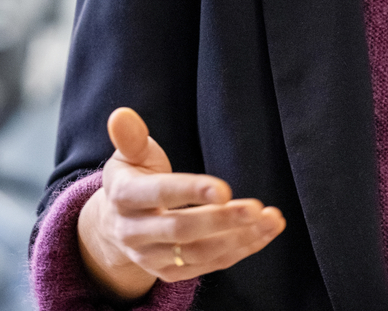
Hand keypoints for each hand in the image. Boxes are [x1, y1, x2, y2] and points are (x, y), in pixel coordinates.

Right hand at [76, 107, 285, 299]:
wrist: (116, 225)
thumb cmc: (133, 179)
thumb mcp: (129, 156)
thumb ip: (130, 138)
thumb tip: (122, 115)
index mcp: (123, 196)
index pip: (159, 194)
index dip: (191, 192)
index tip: (224, 189)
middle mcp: (133, 233)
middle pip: (181, 230)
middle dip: (221, 220)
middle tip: (256, 208)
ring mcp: (151, 257)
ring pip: (199, 253)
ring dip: (239, 238)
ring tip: (271, 220)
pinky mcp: (169, 273)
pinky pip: (209, 265)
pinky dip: (240, 250)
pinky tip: (264, 233)